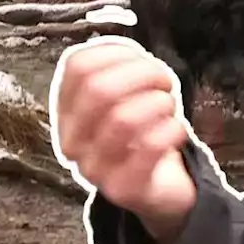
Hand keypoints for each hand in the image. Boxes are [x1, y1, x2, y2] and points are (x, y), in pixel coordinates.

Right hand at [53, 38, 196, 243]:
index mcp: (67, 110)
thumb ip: (121, 68)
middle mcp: (72, 141)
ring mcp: (94, 169)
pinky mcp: (123, 191)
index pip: (79, 66)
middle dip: (142, 74)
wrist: (155, 189)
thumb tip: (130, 55)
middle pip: (99, 90)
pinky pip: (149, 149)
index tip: (143, 58)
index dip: (117, 53)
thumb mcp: (124, 96)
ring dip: (158, 103)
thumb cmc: (142, 131)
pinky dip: (171, 129)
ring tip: (169, 107)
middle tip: (165, 80)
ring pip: (123, 119)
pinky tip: (177, 129)